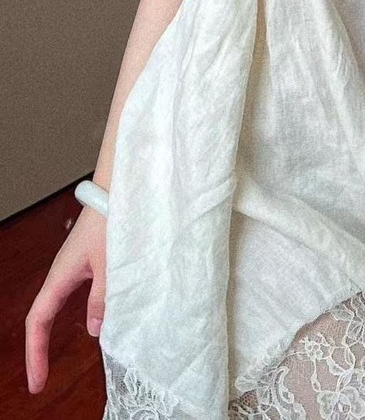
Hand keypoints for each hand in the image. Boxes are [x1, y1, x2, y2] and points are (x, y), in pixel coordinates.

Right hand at [25, 205, 106, 393]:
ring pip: (63, 304)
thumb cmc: (114, 221)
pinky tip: (98, 319)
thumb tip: (94, 330)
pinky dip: (85, 310)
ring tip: (61, 358)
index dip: (35, 353)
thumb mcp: (111, 265)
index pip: (38, 322)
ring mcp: (76, 266)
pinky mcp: (92, 259)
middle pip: (43, 316)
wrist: (122, 190)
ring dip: (61, 329)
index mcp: (61, 275)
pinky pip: (82, 291)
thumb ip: (104, 298)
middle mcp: (64, 272)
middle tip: (41, 380)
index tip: (36, 382)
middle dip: (40, 348)